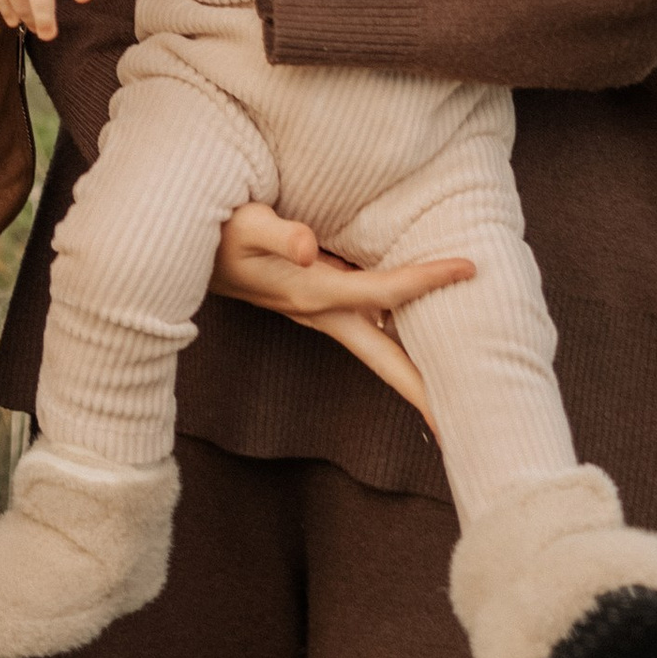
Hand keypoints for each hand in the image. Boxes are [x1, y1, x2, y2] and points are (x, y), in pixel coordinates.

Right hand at [210, 200, 476, 424]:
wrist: (185, 252)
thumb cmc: (221, 230)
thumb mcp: (244, 224)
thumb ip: (276, 233)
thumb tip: (307, 248)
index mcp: (313, 294)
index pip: (384, 292)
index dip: (426, 279)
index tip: (470, 267)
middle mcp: (323, 315)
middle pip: (387, 362)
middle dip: (427, 395)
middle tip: (471, 433)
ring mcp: (320, 316)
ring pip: (379, 353)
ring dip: (416, 379)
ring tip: (458, 405)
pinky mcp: (317, 307)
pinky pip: (369, 334)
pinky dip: (399, 348)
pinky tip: (420, 345)